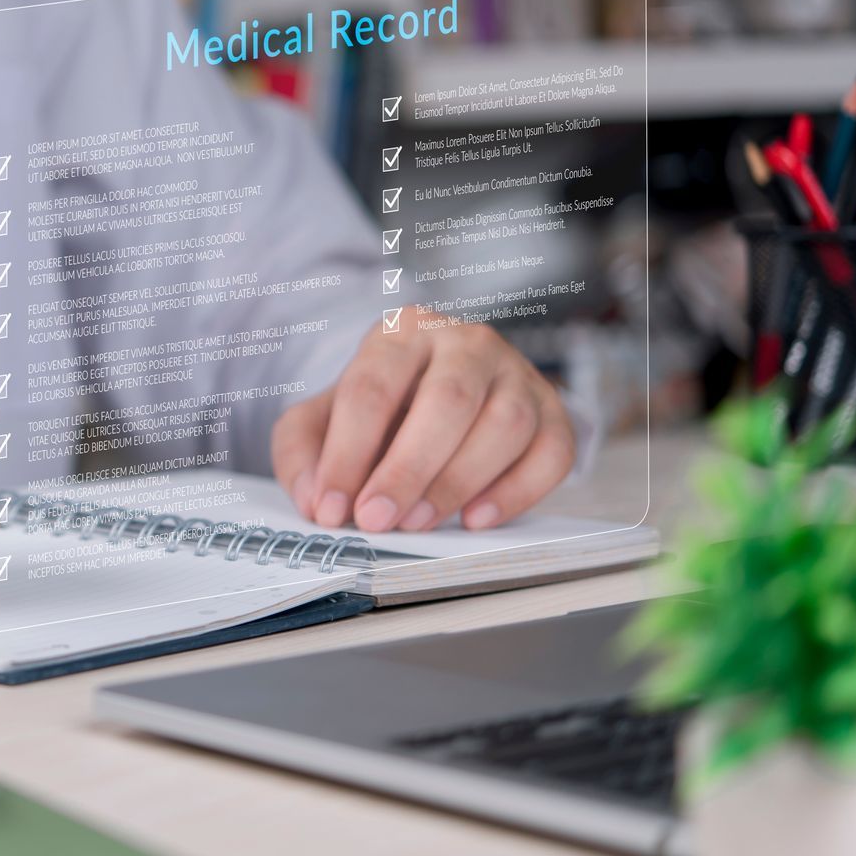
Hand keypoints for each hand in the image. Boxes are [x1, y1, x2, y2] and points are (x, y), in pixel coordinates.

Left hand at [271, 308, 573, 533]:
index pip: (372, 388)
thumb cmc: (379, 406)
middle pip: (446, 401)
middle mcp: (466, 344)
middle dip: (407, 469)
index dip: (348, 453)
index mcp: (403, 333)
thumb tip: (314, 498)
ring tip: (418, 522)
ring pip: (505, 425)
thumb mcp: (322, 417)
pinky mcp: (553, 412)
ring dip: (458, 482)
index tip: (332, 506)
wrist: (436, 388)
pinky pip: (551, 452)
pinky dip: (516, 492)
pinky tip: (476, 518)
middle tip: (377, 519)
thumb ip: (302, 451)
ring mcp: (517, 374)